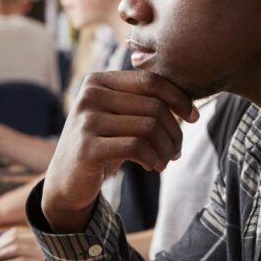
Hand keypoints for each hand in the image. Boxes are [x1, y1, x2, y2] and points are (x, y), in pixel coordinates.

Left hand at [0, 227, 45, 260]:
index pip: (16, 232)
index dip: (2, 238)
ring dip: (1, 254)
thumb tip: (9, 240)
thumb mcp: (43, 250)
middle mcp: (40, 242)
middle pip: (14, 239)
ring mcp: (41, 252)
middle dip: (0, 246)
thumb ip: (30, 244)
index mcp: (39, 237)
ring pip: (16, 249)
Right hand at [43, 71, 196, 232]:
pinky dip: (152, 158)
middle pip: (153, 106)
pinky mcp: (87, 148)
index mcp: (98, 81)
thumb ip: (141, 102)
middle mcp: (89, 95)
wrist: (66, 180)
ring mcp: (86, 121)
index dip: (179, 98)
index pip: (150, 80)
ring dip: (166, 149)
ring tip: (165, 161)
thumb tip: (188, 105)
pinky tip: (152, 166)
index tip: (194, 117)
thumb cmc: (101, 144)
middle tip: (176, 151)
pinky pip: (136, 147)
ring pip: (148, 127)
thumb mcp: (117, 116)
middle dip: (174, 132)